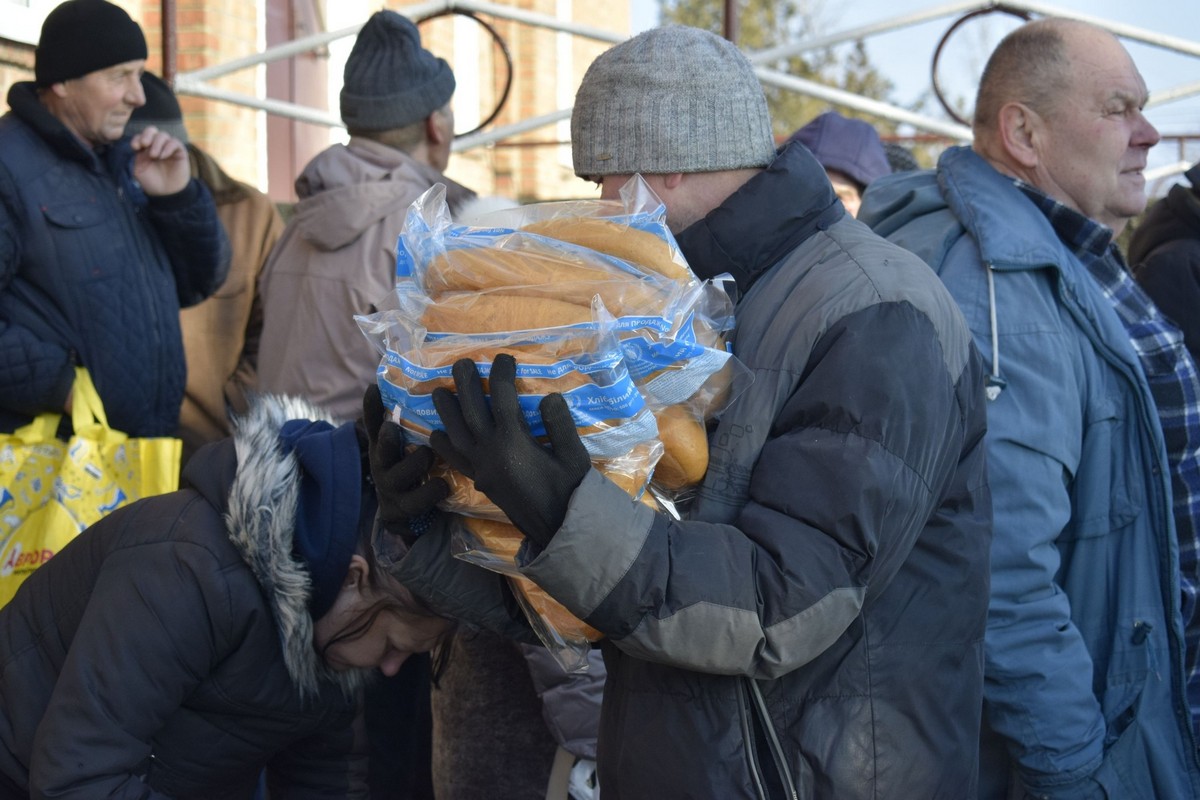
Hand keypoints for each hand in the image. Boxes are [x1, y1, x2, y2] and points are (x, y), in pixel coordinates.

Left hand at [130, 126, 189, 195]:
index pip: (141, 136)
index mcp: (145, 148)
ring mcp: (169, 148)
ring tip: (154, 156)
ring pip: (163, 135)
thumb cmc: (151, 182)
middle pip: (152, 130)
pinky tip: (163, 156)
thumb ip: (138, 156)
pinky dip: (168, 147)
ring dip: (157, 143)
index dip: (137, 138)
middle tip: (144, 145)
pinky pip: (174, 143)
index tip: (135, 148)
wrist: (165, 193)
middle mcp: (157, 146)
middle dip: (147, 135)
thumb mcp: (139, 169)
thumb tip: (141, 144)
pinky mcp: (180, 152)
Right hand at [362, 383, 449, 538]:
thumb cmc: (413, 467)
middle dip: (387, 439)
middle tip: (393, 427)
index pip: (373, 423)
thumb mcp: (409, 444)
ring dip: (415, 463)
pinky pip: (417, 501)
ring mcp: (391, 488)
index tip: (373, 388)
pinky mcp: (401, 509)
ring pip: (400, 475)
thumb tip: (436, 387)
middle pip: (381, 450)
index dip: (372, 407)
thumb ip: (417, 421)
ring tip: (428, 454)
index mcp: (383, 445)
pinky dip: (432, 491)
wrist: (407, 513)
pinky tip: (443, 484)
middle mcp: (383, 464)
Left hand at [430, 354, 590, 547]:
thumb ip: (560, 425)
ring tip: (439, 392)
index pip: (502, 397)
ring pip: (455, 433)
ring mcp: (481, 468)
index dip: (501, 374)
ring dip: (446, 412)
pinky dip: (444, 446)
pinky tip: (437, 435)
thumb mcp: (574, 455)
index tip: (504, 358)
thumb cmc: (571, 491)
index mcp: (514, 441)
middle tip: (461, 363)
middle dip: (464, 384)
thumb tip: (549, 397)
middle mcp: (490, 452)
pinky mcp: (480, 481)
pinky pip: (455, 460)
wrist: (559, 530)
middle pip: (470, 410)